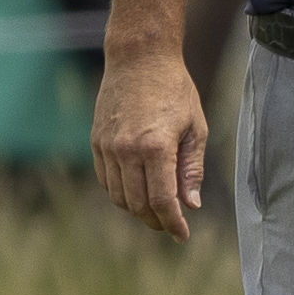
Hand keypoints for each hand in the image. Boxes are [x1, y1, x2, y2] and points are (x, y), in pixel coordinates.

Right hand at [92, 49, 209, 239]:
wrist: (139, 58)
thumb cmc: (175, 90)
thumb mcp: (196, 128)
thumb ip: (192, 169)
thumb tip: (190, 205)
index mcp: (156, 147)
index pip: (162, 200)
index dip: (172, 223)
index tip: (182, 236)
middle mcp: (126, 150)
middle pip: (138, 204)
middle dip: (156, 221)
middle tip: (171, 226)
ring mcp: (107, 147)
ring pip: (119, 196)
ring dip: (137, 210)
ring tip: (157, 211)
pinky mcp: (97, 142)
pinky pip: (106, 180)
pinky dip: (121, 193)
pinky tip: (138, 192)